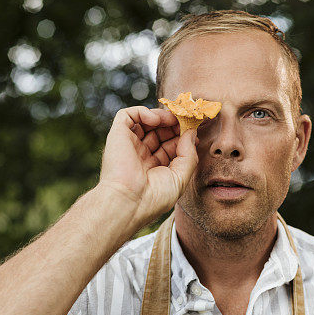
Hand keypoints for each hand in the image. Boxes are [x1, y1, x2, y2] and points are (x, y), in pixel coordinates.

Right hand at [98, 105, 197, 224]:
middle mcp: (141, 155)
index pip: (171, 145)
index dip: (183, 136)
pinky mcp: (117, 135)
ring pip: (145, 122)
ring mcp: (129, 145)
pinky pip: (127, 115)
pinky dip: (142, 111)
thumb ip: (189, 155)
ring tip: (173, 118)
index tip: (196, 128)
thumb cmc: (154, 198)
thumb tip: (192, 133)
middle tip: (187, 118)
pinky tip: (155, 119)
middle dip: (175, 124)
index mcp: (154, 168)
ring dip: (161, 116)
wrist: (128, 203)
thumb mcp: (180, 178)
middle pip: (160, 132)